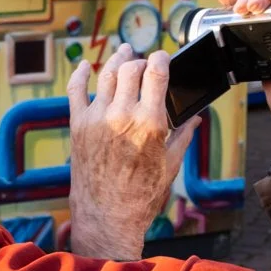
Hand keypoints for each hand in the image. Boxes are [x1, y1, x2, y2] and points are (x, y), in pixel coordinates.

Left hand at [67, 47, 177, 260]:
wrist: (107, 217)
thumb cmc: (141, 195)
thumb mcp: (170, 165)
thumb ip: (183, 135)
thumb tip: (194, 119)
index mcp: (150, 123)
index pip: (156, 71)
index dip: (161, 58)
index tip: (163, 58)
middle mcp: (122, 115)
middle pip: (131, 68)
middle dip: (141, 61)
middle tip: (145, 63)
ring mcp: (97, 118)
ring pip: (106, 73)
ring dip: (117, 59)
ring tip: (124, 53)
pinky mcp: (78, 125)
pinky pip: (76, 90)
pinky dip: (80, 74)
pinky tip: (85, 66)